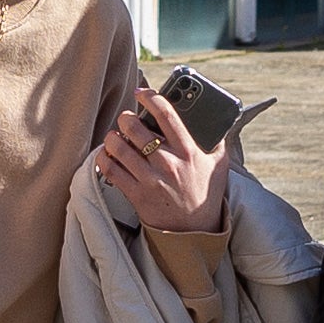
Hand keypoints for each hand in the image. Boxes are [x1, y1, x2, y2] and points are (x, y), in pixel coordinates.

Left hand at [93, 87, 229, 231]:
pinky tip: (107, 154)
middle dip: (126, 118)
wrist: (195, 230)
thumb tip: (215, 116)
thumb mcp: (218, 164)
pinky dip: (104, 158)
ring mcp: (151, 180)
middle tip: (126, 119)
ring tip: (115, 136)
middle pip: (136, 129)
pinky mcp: (137, 195)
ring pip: (120, 148)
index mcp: (188, 151)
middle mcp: (168, 163)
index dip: (150, 98)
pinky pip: (112, 171)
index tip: (141, 92)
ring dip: (112, 137)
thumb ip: (217, 139)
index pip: (167, 115)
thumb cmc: (205, 192)